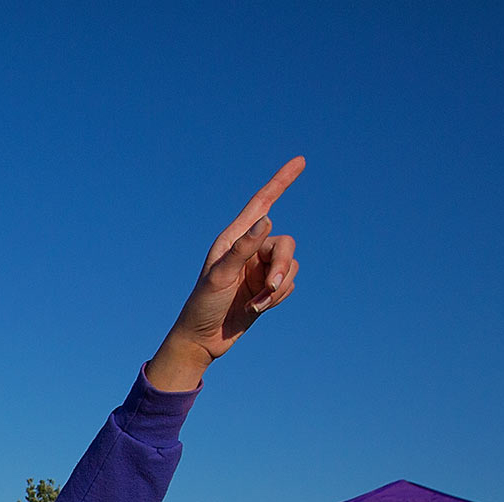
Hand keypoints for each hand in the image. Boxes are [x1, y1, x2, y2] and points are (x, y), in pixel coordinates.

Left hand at [150, 157, 304, 390]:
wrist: (203, 338)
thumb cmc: (203, 304)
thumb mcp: (220, 275)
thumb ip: (243, 248)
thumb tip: (267, 219)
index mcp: (233, 238)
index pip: (262, 203)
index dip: (281, 181)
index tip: (301, 162)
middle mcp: (249, 249)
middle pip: (285, 244)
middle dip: (282, 267)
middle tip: (268, 288)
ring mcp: (260, 268)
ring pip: (291, 266)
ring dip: (278, 288)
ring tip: (256, 303)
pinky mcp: (268, 288)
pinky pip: (289, 285)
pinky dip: (278, 298)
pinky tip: (257, 309)